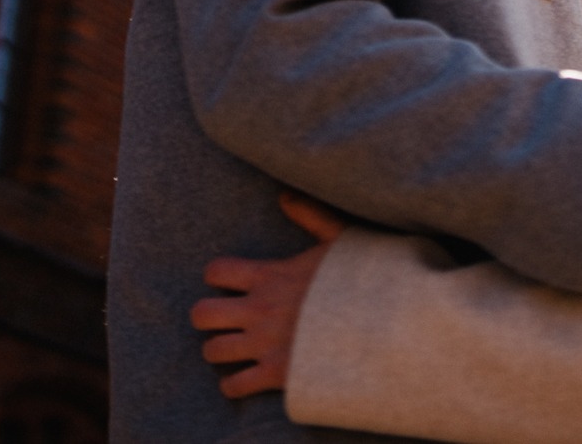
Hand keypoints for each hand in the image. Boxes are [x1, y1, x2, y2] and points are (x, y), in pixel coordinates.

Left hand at [190, 193, 346, 397]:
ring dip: (221, 350)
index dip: (217, 276)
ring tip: (236, 348)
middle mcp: (259, 311)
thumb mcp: (341, 241)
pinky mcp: (275, 375)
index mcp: (270, 276)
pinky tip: (249, 377)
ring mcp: (264, 345)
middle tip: (226, 318)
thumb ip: (312, 217)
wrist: (380, 326)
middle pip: (201, 314)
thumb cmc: (361, 282)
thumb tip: (286, 195)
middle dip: (208, 316)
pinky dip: (237, 384)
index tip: (230, 282)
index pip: (216, 271)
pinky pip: (235, 386)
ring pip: (212, 351)